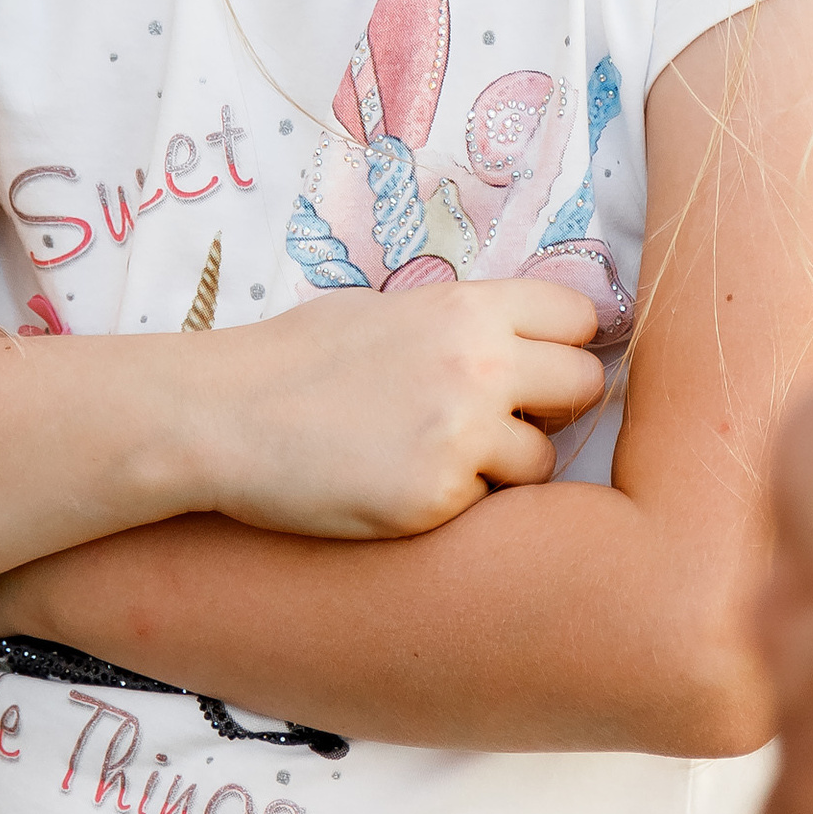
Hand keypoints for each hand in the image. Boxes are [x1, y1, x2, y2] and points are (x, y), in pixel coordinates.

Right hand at [187, 277, 603, 540]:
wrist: (228, 416)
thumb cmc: (299, 357)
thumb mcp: (389, 311)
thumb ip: (462, 324)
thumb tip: (522, 340)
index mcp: (467, 307)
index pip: (578, 317)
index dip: (561, 343)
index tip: (539, 364)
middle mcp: (478, 365)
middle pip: (584, 384)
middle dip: (554, 404)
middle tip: (507, 418)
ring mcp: (462, 436)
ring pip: (545, 459)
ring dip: (508, 464)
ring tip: (442, 457)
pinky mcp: (438, 500)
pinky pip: (488, 507)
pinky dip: (459, 502)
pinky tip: (407, 486)